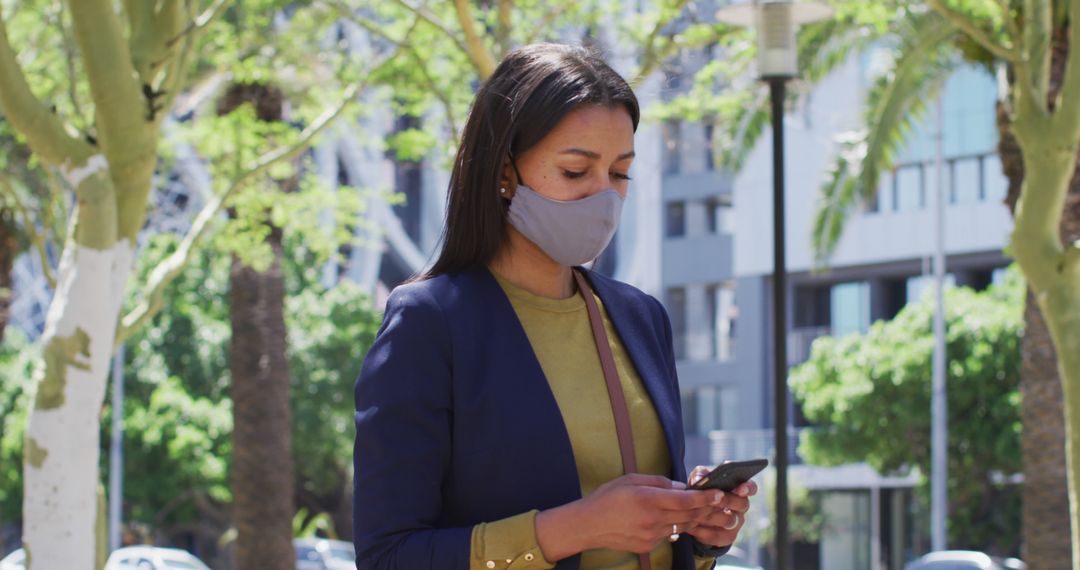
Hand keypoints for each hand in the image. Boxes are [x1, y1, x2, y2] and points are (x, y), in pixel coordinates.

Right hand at [536, 473, 723, 558]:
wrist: (588, 525)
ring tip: (712, 512)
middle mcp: (652, 519)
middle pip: (688, 515)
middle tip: (726, 504)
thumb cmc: (607, 497)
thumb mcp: (631, 480)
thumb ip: (658, 482)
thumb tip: (680, 487)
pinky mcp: (649, 545)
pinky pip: (668, 534)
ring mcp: (651, 535)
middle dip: (708, 509)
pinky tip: (679, 519)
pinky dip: (675, 526)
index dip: (704, 497)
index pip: (684, 500)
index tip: (719, 493)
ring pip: (681, 526)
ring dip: (696, 519)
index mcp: (647, 499)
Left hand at [684, 465, 758, 547]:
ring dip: (712, 517)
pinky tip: (692, 527)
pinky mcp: (727, 537)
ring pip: (730, 521)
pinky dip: (704, 531)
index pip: (750, 487)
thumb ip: (700, 475)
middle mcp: (741, 506)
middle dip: (727, 501)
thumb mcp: (698, 479)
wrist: (696, 515)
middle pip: (742, 504)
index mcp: (738, 488)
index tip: (741, 488)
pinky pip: (718, 536)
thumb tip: (699, 478)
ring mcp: (736, 522)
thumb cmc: (701, 491)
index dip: (748, 488)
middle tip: (712, 500)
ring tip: (696, 514)